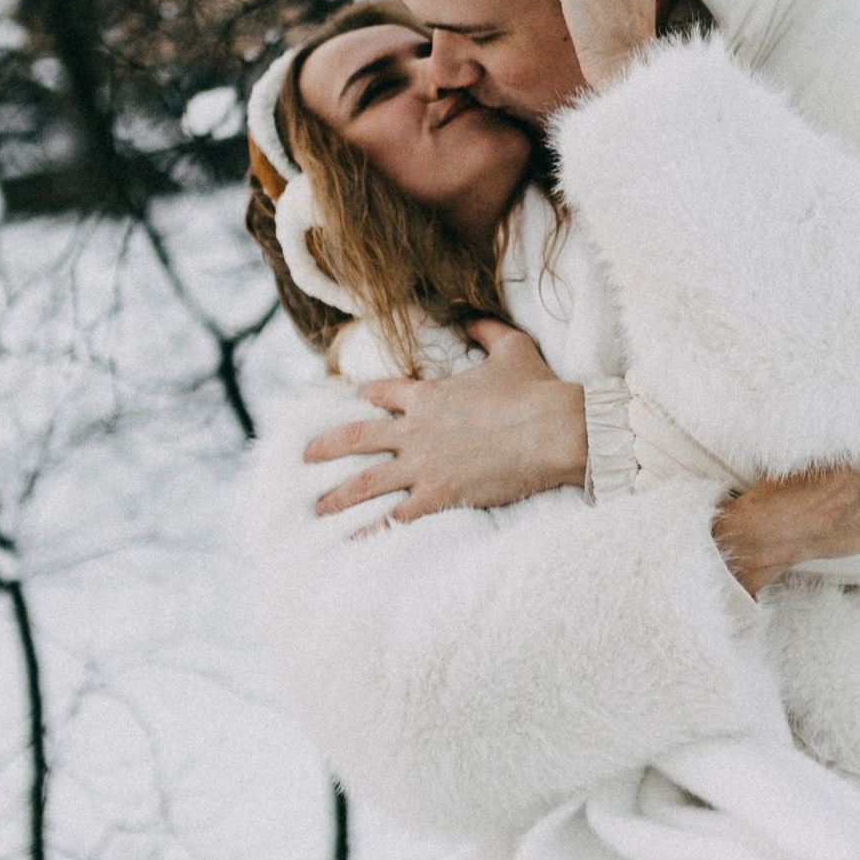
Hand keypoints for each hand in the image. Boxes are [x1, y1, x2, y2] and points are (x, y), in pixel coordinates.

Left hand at [303, 320, 588, 520]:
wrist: (554, 429)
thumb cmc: (536, 389)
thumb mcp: (512, 348)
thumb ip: (486, 330)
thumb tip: (472, 316)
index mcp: (429, 395)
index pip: (384, 394)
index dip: (369, 397)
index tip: (358, 401)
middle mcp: (417, 430)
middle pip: (357, 437)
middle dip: (327, 448)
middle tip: (305, 456)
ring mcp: (425, 465)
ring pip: (367, 482)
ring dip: (339, 496)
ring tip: (317, 508)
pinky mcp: (440, 495)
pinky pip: (397, 517)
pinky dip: (374, 531)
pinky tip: (354, 543)